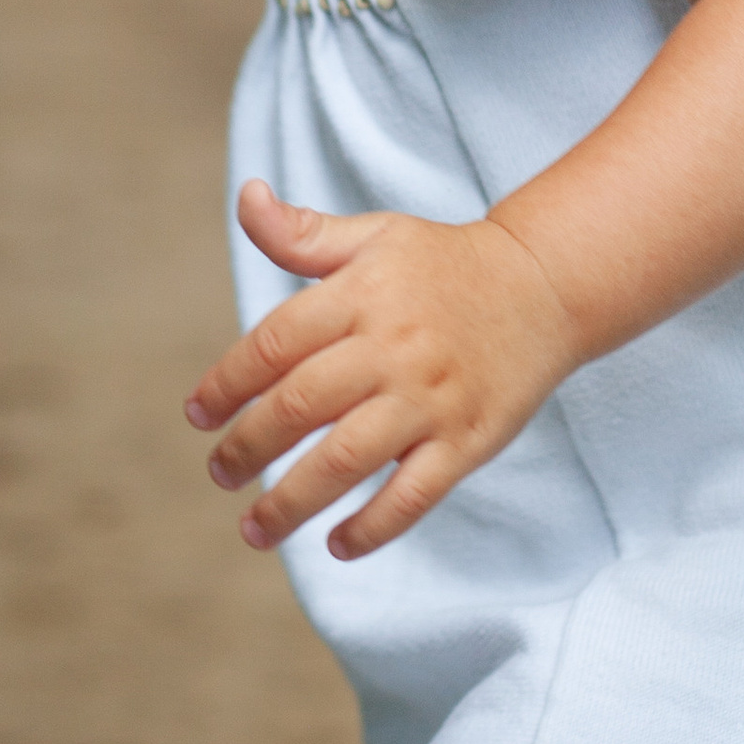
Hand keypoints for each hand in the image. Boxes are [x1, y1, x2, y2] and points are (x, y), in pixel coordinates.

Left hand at [187, 180, 582, 560]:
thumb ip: (304, 233)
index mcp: (361, 296)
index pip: (274, 345)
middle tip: (219, 474)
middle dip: (247, 448)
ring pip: (346, 459)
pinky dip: (373, 526)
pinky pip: (413, 495)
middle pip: (299, 406)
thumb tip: (246, 199)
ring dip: (292, 501)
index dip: (227, 384)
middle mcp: (392, 348)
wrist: (545, 287)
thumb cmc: (444, 264)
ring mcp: (431, 399)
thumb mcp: (375, 236)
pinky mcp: (468, 440)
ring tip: (255, 528)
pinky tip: (336, 544)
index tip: (198, 415)